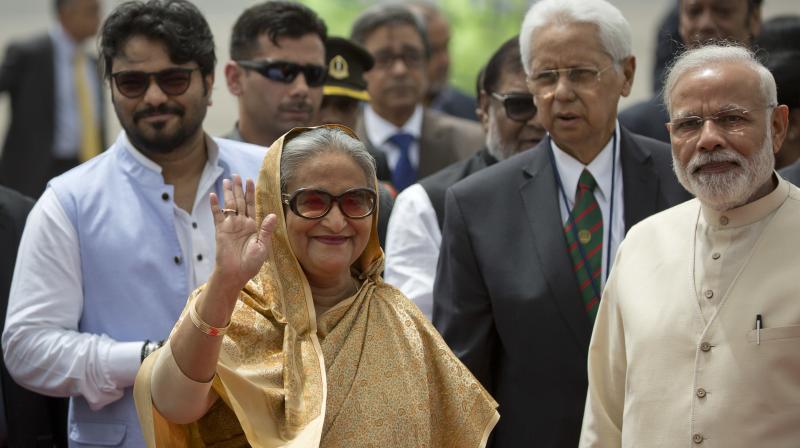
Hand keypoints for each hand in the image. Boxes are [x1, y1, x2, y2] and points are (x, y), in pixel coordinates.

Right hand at [209, 175, 276, 292]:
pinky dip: (215, 206)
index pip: (251, 205)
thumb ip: (266, 230)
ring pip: (229, 205)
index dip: (251, 193)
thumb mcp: (262, 247)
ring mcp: (230, 226)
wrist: (236, 274)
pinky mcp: (221, 230)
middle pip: (240, 202)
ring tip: (227, 180)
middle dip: (239, 188)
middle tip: (236, 175)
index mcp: (253, 226)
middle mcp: (241, 223)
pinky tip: (213, 195)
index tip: (250, 180)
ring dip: (228, 193)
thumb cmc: (251, 264)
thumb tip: (272, 215)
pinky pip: (217, 216)